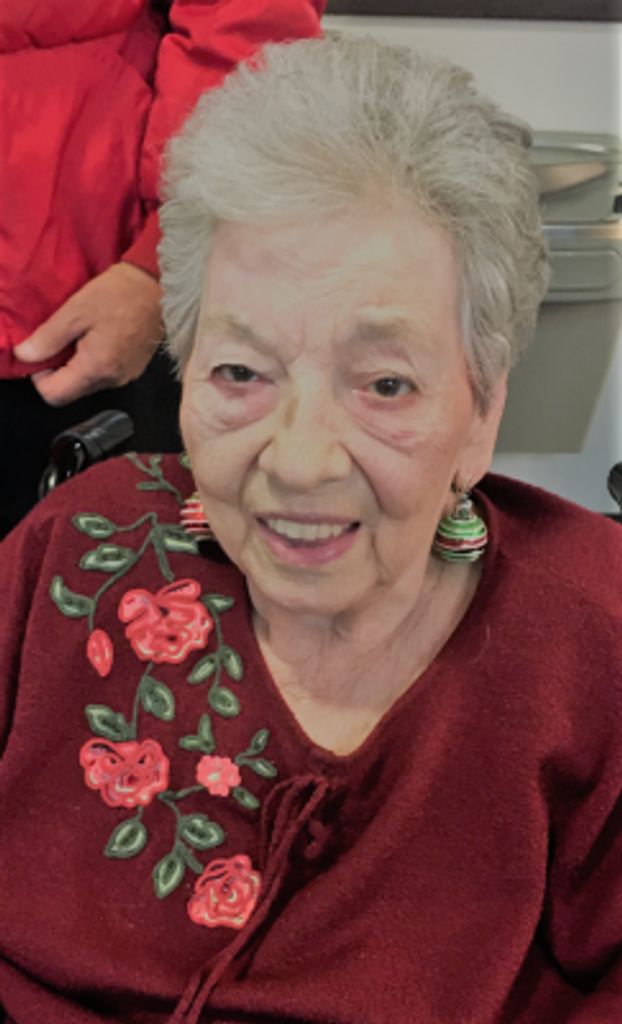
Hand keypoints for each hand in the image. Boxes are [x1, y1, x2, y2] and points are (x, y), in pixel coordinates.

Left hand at [13, 263, 162, 405]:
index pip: (55, 395)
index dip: (40, 378)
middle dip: (59, 371)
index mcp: (96, 368)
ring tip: (82, 335)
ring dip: (78, 366)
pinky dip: (95, 362)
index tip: (43, 353)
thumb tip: (25, 355)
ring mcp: (126, 376)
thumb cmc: (118, 294)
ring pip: (88, 384)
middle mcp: (113, 380)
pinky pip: (105, 375)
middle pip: (72, 392)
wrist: (157, 286)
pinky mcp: (135, 369)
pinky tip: (99, 337)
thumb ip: (48, 338)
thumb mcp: (75, 311)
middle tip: (61, 339)